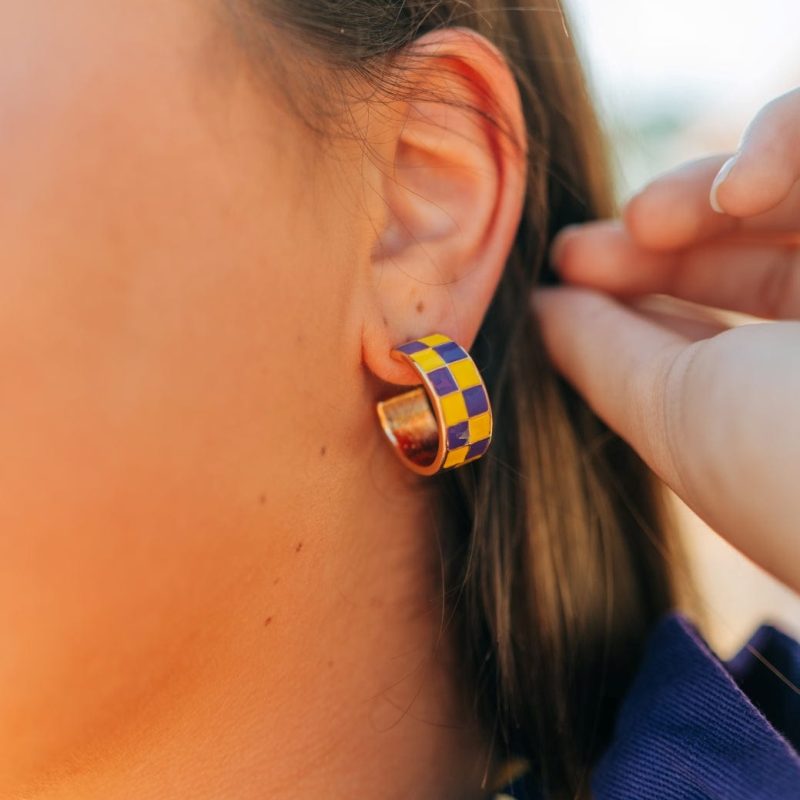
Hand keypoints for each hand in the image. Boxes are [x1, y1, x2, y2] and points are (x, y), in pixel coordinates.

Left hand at [531, 87, 799, 593]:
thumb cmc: (786, 464)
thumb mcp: (672, 414)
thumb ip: (603, 353)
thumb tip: (544, 306)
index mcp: (791, 392)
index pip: (709, 319)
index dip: (636, 283)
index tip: (566, 268)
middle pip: (747, 247)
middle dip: (653, 234)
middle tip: (580, 248)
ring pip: (793, 188)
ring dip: (703, 190)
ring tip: (647, 217)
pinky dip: (784, 145)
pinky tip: (739, 191)